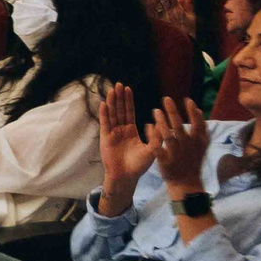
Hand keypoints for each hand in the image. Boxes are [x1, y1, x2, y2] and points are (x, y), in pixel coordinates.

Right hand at [95, 82, 161, 203]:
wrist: (126, 177)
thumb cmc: (139, 166)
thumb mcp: (152, 150)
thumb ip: (155, 137)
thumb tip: (157, 123)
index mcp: (131, 131)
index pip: (129, 112)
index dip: (128, 101)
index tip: (128, 89)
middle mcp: (120, 130)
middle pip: (119, 110)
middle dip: (119, 97)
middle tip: (119, 84)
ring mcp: (112, 133)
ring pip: (112, 114)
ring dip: (111, 102)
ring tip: (112, 90)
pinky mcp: (105, 138)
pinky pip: (105, 123)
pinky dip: (104, 114)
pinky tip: (104, 104)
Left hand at [149, 97, 211, 194]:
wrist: (185, 182)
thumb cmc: (193, 159)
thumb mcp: (201, 145)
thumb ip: (201, 128)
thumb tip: (198, 109)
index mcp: (198, 142)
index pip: (198, 124)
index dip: (193, 112)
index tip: (187, 100)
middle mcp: (188, 147)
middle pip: (180, 127)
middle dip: (173, 112)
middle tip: (166, 98)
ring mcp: (176, 154)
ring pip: (167, 136)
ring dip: (161, 122)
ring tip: (155, 110)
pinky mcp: (165, 161)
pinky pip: (157, 147)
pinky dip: (152, 136)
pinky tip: (148, 126)